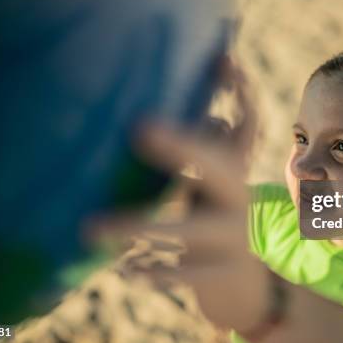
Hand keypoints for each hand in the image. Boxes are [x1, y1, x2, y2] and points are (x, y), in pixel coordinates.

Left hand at [88, 58, 268, 334]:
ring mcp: (234, 238)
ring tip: (92, 228)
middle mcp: (240, 197)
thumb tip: (192, 114)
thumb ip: (206, 147)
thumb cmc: (214, 216)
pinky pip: (185, 274)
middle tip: (140, 128)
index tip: (223, 57)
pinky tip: (125, 272)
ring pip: (190, 228)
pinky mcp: (219, 273)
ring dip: (140, 226)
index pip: (251, 122)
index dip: (242, 90)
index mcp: (237, 169)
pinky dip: (154, 272)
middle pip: (219, 165)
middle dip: (183, 145)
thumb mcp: (212, 181)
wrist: (245, 284)